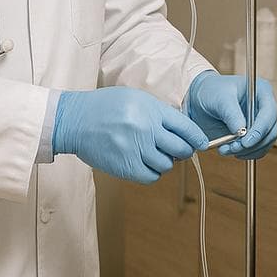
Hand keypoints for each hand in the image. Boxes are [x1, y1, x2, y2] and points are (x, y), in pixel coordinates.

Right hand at [52, 86, 208, 182]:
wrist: (75, 120)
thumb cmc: (105, 107)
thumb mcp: (136, 99)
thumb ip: (160, 114)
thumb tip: (182, 131)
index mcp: (152, 110)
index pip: (186, 128)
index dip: (197, 138)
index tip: (201, 143)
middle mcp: (147, 130)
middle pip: (181, 149)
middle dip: (184, 151)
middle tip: (178, 151)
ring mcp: (136, 149)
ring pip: (167, 165)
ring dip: (164, 162)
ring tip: (153, 154)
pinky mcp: (125, 166)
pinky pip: (151, 176)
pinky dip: (152, 173)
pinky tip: (144, 163)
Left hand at [184, 71, 276, 158]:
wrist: (201, 98)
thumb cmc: (212, 90)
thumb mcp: (219, 98)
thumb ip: (231, 113)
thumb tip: (241, 131)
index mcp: (261, 91)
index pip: (269, 113)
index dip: (260, 129)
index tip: (246, 142)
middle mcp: (264, 107)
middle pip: (270, 131)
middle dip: (253, 144)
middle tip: (234, 148)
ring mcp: (260, 122)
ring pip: (264, 143)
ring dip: (247, 151)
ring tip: (227, 149)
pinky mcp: (254, 134)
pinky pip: (257, 149)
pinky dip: (245, 153)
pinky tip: (231, 150)